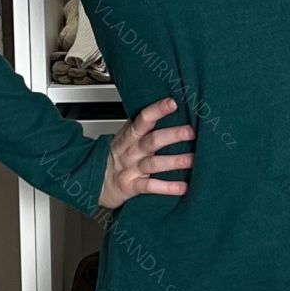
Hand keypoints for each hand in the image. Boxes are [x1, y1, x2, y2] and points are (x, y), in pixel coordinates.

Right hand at [99, 97, 194, 211]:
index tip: (173, 103)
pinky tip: (182, 187)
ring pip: (153, 164)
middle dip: (172, 135)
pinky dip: (166, 188)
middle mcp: (131, 151)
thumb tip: (171, 107)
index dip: (157, 110)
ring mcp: (131, 169)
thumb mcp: (127, 137)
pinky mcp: (131, 186)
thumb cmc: (119, 155)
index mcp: (130, 135)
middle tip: (191, 132)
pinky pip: (149, 186)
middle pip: (152, 141)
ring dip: (173, 161)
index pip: (143, 119)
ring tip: (192, 159)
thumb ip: (144, 125)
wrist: (97, 180)